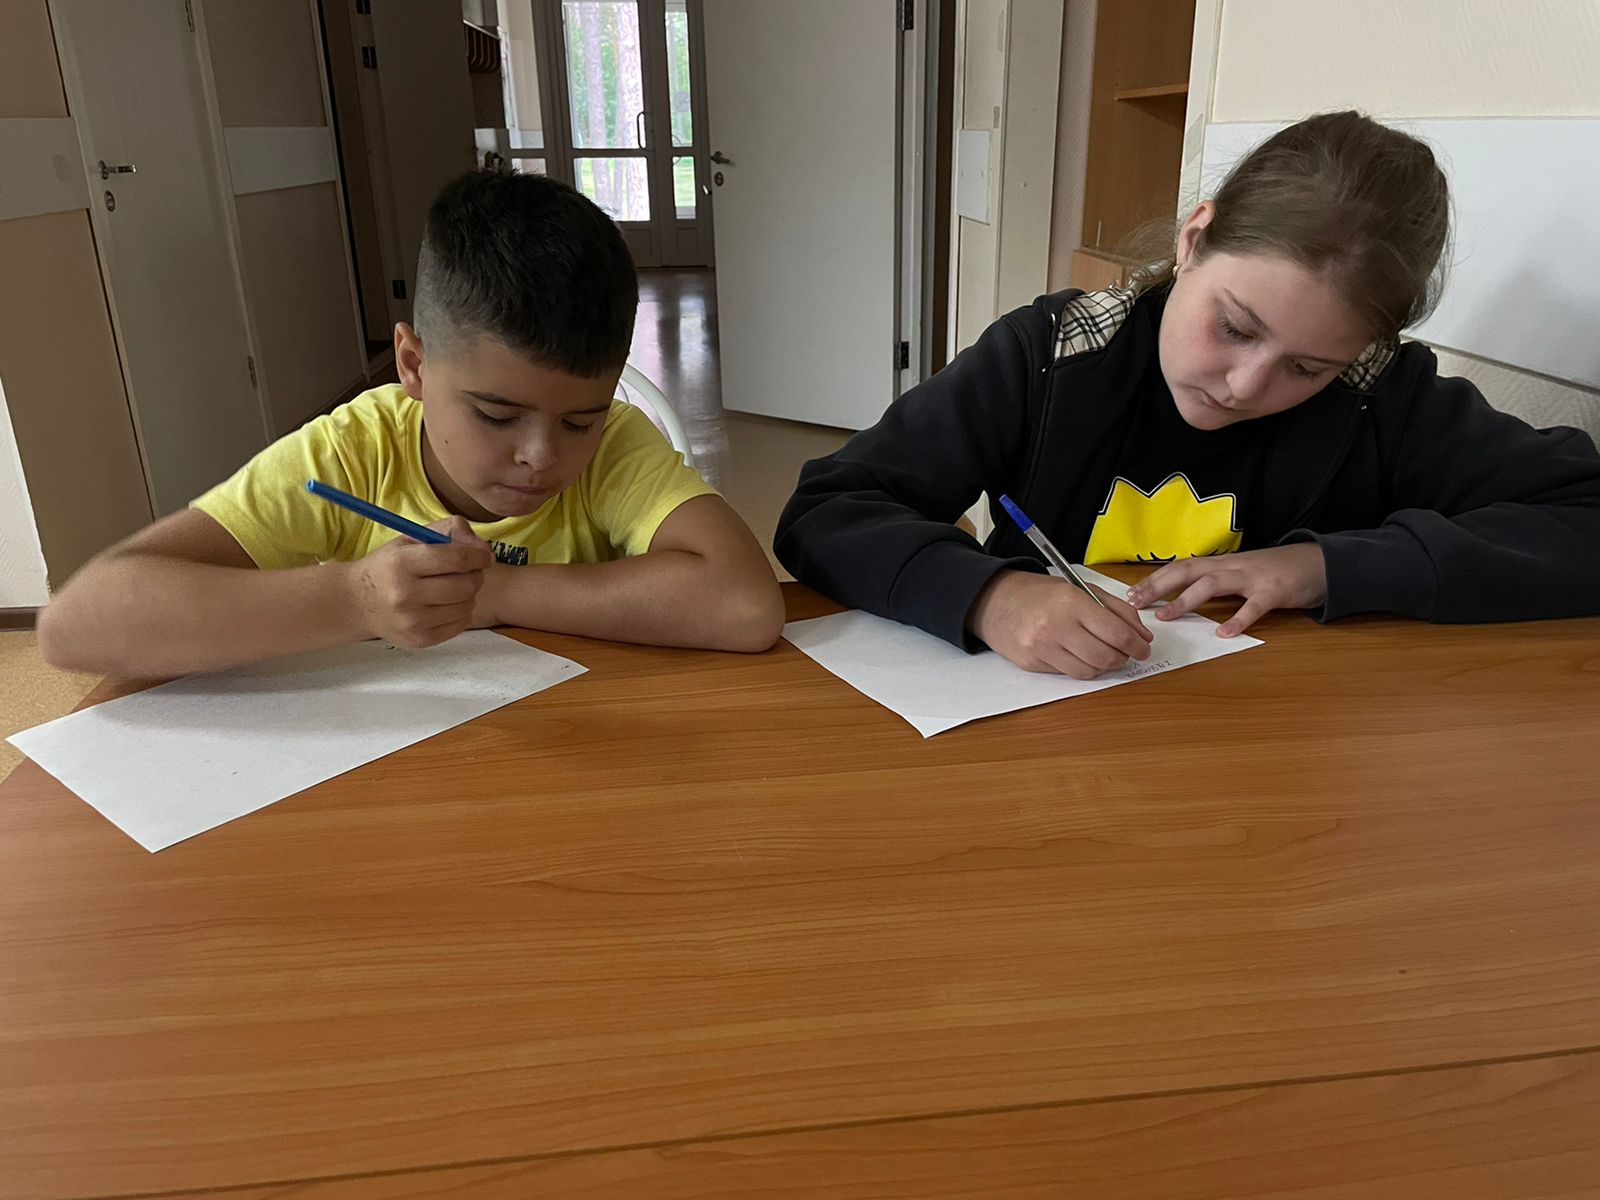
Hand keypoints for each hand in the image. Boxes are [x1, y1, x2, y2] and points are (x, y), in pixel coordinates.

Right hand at [346, 516, 493, 647]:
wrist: (358, 603)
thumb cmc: (390, 565)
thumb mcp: (412, 538)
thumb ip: (450, 531)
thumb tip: (484, 550)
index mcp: (402, 563)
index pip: (456, 558)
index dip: (478, 556)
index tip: (484, 556)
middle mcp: (405, 595)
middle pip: (465, 585)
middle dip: (474, 575)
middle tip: (467, 572)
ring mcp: (413, 622)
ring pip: (466, 605)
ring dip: (468, 595)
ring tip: (453, 588)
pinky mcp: (420, 640)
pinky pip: (461, 624)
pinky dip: (461, 612)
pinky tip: (446, 605)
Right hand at [968, 569, 1153, 678]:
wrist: (995, 601)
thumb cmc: (1041, 593)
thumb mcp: (1080, 589)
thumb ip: (1116, 609)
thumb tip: (1142, 636)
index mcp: (1071, 602)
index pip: (1116, 633)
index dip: (1137, 645)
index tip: (1143, 648)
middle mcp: (1056, 626)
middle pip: (1105, 657)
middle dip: (1123, 658)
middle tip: (1125, 653)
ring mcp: (1041, 647)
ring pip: (1089, 671)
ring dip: (1103, 666)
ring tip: (1101, 653)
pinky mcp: (1031, 664)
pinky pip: (1068, 674)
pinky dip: (1080, 667)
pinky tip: (1077, 654)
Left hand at [1125, 543, 1326, 636]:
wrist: (1318, 562)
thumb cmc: (1274, 572)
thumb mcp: (1239, 573)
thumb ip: (1214, 582)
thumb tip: (1179, 598)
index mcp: (1221, 564)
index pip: (1180, 567)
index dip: (1155, 579)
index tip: (1130, 594)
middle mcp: (1231, 566)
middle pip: (1188, 570)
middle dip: (1159, 586)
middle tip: (1135, 603)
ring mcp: (1252, 577)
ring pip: (1213, 584)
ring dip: (1186, 600)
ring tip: (1166, 616)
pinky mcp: (1275, 591)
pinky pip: (1254, 606)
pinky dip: (1238, 619)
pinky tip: (1224, 634)